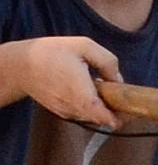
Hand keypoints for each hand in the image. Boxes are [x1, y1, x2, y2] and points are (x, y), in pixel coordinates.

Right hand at [0, 37, 122, 130]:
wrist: (20, 64)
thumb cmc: (52, 52)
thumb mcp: (84, 46)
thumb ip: (107, 62)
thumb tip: (119, 80)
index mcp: (81, 93)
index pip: (103, 117)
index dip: (119, 117)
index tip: (129, 110)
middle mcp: (73, 107)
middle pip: (102, 118)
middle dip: (115, 109)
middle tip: (120, 93)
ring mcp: (66, 112)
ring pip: (93, 116)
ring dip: (102, 106)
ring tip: (99, 87)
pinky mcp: (61, 112)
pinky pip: (82, 112)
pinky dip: (89, 105)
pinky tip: (87, 89)